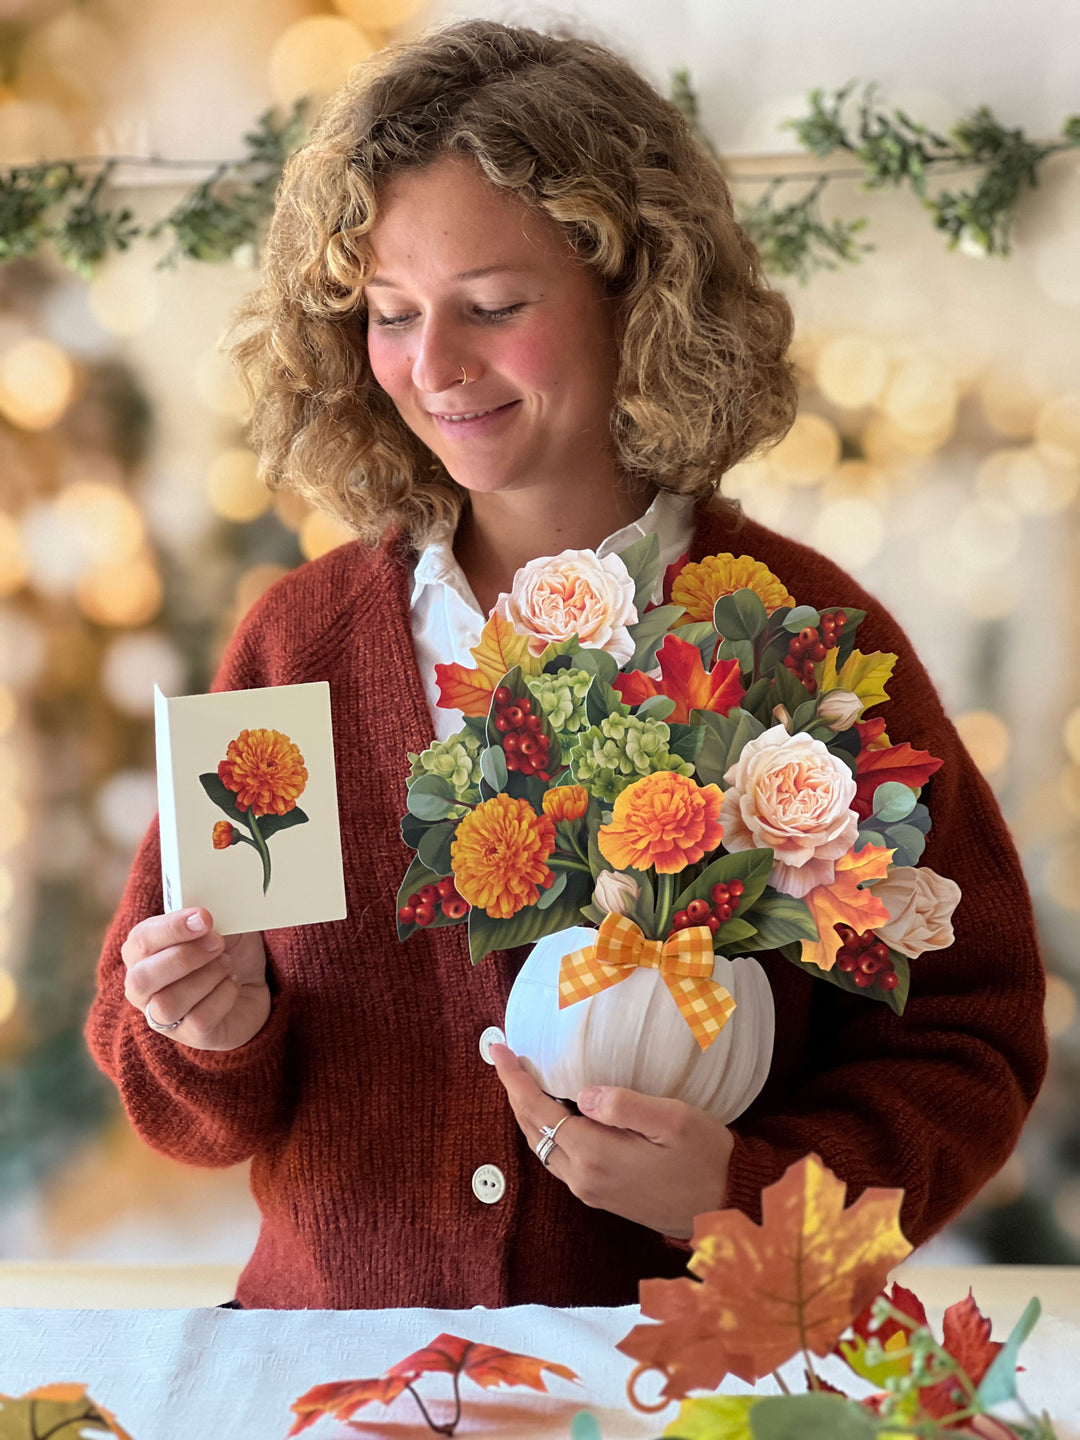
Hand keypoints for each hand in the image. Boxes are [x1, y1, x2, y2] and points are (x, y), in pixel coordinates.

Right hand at [121, 909, 269, 1051]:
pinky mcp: (191, 1036)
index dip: (171, 928)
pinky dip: (222, 996)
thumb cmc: (225, 949)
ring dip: (205, 978)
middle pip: (143, 978)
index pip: (140, 941)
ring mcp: (163, 1017)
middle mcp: (143, 988)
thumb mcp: (219, 924)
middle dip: (184, 957)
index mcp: (142, 953)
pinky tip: (233, 984)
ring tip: (226, 964)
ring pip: (167, 1005)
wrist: (251, 983)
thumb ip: (205, 918)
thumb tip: (203, 915)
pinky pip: (198, 1020)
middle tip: (218, 943)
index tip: (204, 917)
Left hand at [491, 1044, 732, 1238]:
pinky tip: (553, 1111)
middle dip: (514, 1092)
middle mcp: (584, 1178)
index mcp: (596, 1155)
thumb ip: (625, 1105)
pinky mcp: (599, 1195)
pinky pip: (557, 1158)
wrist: (724, 1209)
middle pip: (532, 1130)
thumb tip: (584, 1093)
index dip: (514, 1080)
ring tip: (522, 1079)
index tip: (498, 1050)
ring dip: (528, 1112)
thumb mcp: (674, 1120)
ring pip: (541, 1146)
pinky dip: (545, 1129)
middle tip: (502, 1056)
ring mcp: (590, 1190)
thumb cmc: (705, 1159)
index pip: (539, 1112)